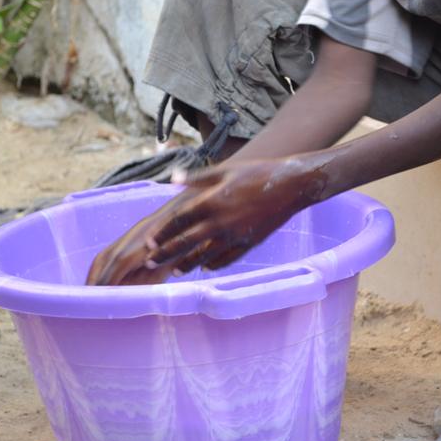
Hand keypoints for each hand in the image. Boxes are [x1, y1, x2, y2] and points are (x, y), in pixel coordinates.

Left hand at [86, 158, 322, 285]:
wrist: (291, 185)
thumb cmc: (257, 173)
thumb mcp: (225, 170)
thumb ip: (197, 177)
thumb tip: (172, 178)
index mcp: (212, 201)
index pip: (179, 221)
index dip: (162, 233)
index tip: (149, 242)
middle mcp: (221, 222)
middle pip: (186, 243)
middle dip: (166, 254)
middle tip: (150, 263)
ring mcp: (235, 235)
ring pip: (205, 256)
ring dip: (187, 264)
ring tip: (175, 270)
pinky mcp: (249, 243)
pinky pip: (227, 259)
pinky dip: (213, 264)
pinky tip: (205, 267)